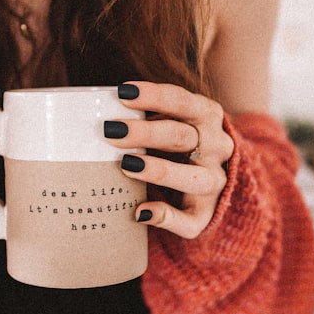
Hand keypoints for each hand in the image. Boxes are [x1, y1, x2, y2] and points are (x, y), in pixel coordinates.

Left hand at [104, 82, 234, 238]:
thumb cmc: (177, 141)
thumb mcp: (171, 119)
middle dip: (145, 133)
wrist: (211, 177)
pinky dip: (166, 217)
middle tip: (111, 132)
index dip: (153, 96)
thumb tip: (97, 112)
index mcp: (207, 116)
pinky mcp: (206, 212)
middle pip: (182, 137)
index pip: (182, 101)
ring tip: (126, 166)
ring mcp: (214, 181)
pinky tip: (140, 212)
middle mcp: (217, 147)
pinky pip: (191, 220)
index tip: (122, 93)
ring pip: (194, 178)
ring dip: (159, 170)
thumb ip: (147, 116)